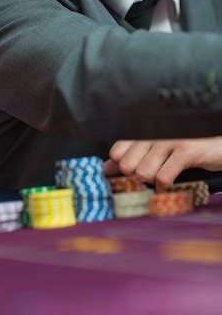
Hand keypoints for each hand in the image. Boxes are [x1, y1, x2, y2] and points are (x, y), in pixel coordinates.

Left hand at [104, 137, 221, 188]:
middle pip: (127, 164)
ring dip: (152, 181)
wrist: (217, 145)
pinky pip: (163, 176)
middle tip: (150, 175)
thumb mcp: (155, 151)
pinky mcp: (185, 150)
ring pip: (143, 172)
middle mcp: (153, 133)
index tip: (129, 172)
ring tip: (161, 177)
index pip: (117, 150)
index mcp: (144, 132)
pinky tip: (170, 181)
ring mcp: (169, 140)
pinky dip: (164, 185)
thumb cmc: (182, 148)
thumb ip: (130, 157)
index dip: (120, 166)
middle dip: (136, 177)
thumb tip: (106, 168)